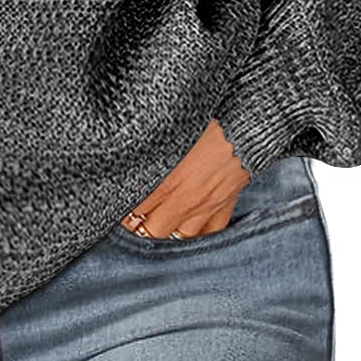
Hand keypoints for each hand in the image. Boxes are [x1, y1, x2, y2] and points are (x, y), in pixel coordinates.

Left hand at [120, 117, 249, 237]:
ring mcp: (205, 209)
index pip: (132, 211)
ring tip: (151, 229)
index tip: (113, 207)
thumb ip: (144, 151)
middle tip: (128, 221)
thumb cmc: (207, 122)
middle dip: (137, 229)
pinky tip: (183, 234)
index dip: (119, 212)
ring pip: (178, 239)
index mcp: (165, 181)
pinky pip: (208, 235)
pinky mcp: (224, 208)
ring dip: (163, 236)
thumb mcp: (167, 132)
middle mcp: (183, 200)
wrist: (247, 124)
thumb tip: (122, 151)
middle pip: (151, 232)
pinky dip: (195, 238)